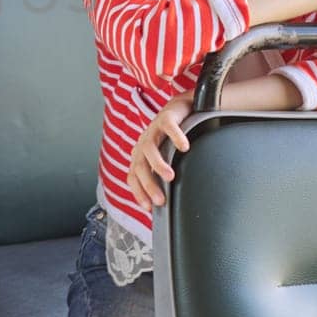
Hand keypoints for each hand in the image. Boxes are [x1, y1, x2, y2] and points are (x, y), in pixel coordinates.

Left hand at [128, 94, 191, 208]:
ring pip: (149, 148)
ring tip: (170, 176)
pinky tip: (184, 147)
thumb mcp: (165, 159)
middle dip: (148, 184)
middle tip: (161, 200)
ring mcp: (153, 129)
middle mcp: (144, 143)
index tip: (148, 208)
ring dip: (158, 164)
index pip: (132, 176)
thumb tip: (171, 202)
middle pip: (139, 165)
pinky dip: (175, 137)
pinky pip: (168, 126)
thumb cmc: (171, 138)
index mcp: (141, 155)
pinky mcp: (166, 116)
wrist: (179, 108)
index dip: (138, 192)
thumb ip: (164, 176)